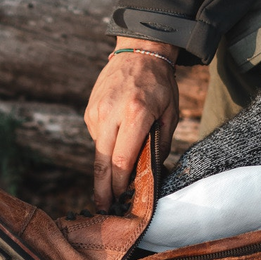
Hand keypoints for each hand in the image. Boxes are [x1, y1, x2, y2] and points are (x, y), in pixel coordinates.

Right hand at [84, 37, 179, 208]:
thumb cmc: (160, 86)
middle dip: (103, 188)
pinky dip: (106, 147)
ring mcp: (96, 112)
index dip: (120, 184)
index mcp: (135, 115)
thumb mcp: (170, 115)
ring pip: (99, 151)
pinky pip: (97, 137)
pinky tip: (117, 144)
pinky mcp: (90, 111)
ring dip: (106, 168)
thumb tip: (148, 173)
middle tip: (103, 207)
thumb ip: (159, 145)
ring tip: (113, 182)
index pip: (122, 160)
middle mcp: (110, 114)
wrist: (140, 52)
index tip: (120, 200)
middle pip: (102, 162)